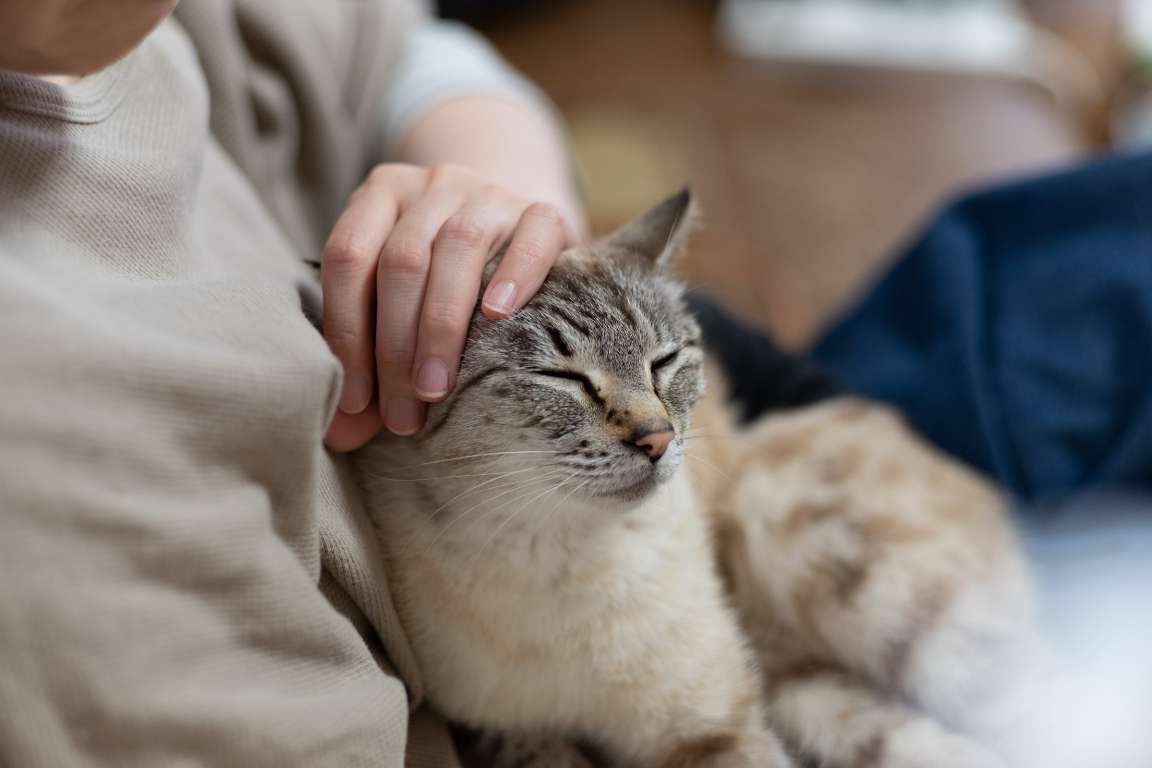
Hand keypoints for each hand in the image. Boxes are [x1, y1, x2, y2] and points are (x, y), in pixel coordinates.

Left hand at [322, 162, 577, 451]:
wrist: (515, 226)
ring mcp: (488, 193)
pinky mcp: (543, 211)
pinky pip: (532, 235)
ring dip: (440, 327)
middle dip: (394, 345)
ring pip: (458, 247)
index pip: (348, 256)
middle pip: (401, 260)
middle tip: (401, 413)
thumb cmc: (442, 278)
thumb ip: (366, 360)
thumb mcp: (397, 304)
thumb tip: (338, 436)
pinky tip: (499, 317)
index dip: (345, 332)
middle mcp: (431, 185)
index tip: (355, 401)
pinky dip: (514, 275)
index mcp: (381, 195)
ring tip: (436, 388)